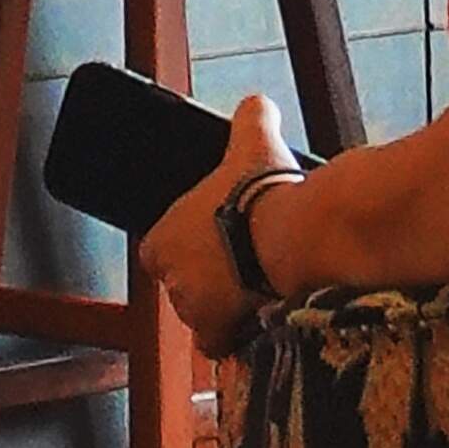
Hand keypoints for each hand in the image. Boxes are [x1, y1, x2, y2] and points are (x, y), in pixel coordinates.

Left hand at [140, 94, 300, 357]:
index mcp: (162, 236)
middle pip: (180, 283)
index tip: (208, 241)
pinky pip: (216, 343)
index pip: (158, 250)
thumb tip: (258, 104)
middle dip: (205, 276)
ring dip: (220, 306)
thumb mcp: (253, 140)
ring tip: (252, 288)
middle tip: (238, 262)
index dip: (181, 247)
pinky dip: (232, 336)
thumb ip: (250, 117)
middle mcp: (168, 277)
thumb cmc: (263, 191)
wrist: (290, 238)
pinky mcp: (216, 333)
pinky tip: (253, 321)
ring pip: (198, 314)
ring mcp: (191, 309)